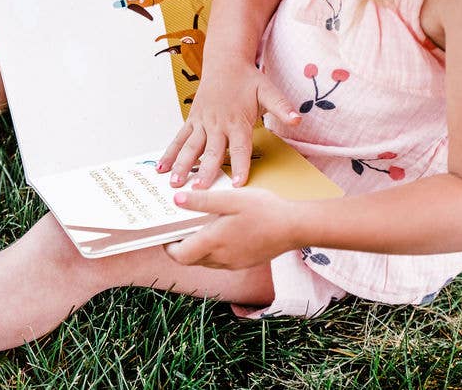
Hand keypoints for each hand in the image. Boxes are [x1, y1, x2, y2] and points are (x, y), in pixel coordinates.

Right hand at [156, 61, 299, 188]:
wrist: (225, 62)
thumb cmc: (248, 80)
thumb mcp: (268, 91)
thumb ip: (281, 107)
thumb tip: (297, 120)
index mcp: (237, 121)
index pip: (239, 148)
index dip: (239, 166)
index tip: (237, 184)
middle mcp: (217, 124)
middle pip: (211, 151)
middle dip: (205, 171)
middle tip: (200, 189)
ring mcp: (202, 123)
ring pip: (190, 147)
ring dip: (182, 165)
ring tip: (175, 182)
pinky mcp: (192, 120)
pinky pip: (179, 138)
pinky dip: (169, 153)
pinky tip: (161, 168)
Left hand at [164, 188, 297, 269]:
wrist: (295, 227)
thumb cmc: (264, 210)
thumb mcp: (231, 198)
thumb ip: (202, 200)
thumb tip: (176, 200)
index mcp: (214, 243)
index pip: (180, 256)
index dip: (168, 247)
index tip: (166, 233)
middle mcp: (221, 258)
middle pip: (191, 260)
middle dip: (181, 246)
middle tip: (179, 227)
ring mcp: (234, 263)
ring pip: (206, 261)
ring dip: (197, 248)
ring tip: (199, 226)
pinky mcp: (245, 262)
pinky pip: (221, 261)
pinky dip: (213, 250)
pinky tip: (221, 231)